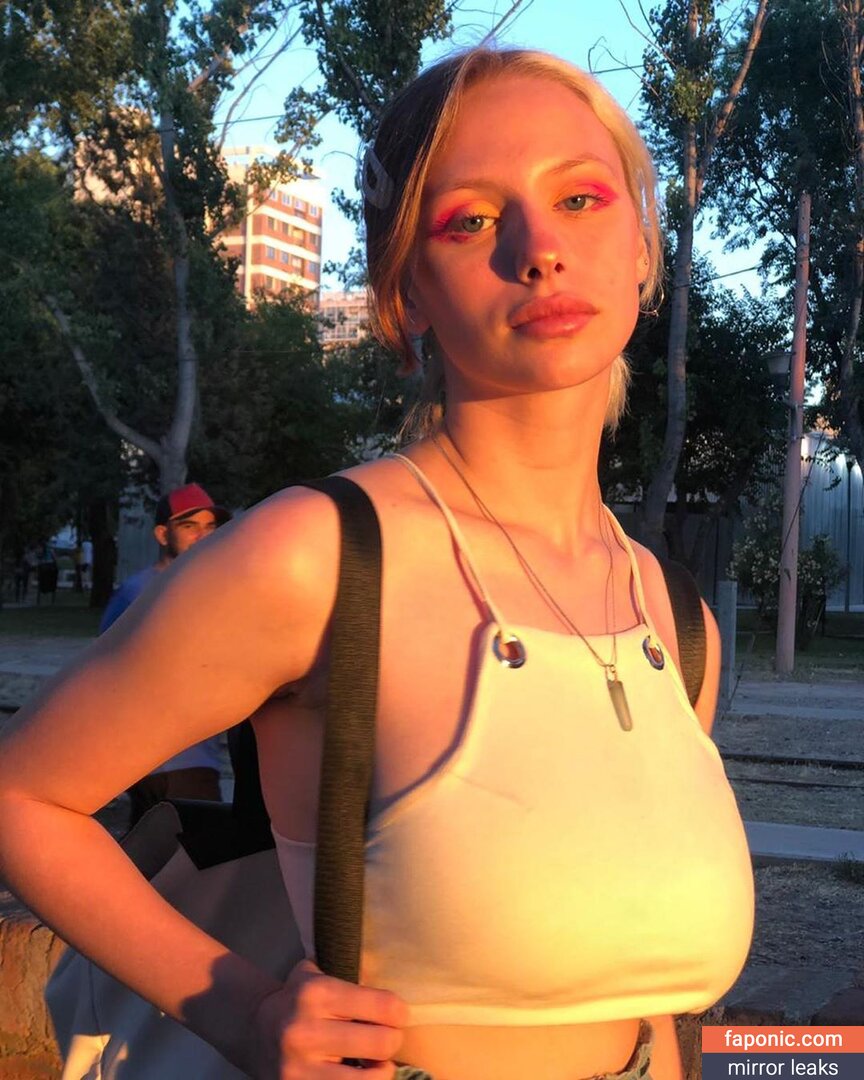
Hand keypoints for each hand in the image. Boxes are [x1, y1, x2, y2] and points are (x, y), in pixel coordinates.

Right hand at [250, 959, 409, 1078]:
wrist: (253, 1030)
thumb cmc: (298, 999)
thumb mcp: (316, 975)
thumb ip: (348, 978)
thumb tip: (392, 999)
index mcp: (317, 993)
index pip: (383, 1006)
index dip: (400, 1012)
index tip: (399, 1015)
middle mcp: (306, 1031)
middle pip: (382, 1043)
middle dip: (392, 1041)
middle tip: (388, 1038)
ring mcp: (299, 1068)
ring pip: (370, 1079)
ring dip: (381, 1071)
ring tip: (377, 1063)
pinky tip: (358, 1075)